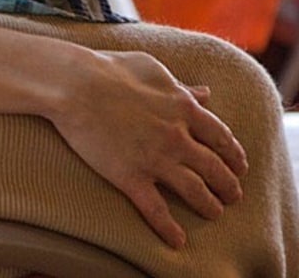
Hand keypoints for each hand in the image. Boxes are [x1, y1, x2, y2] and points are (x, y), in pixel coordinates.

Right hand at [48, 50, 246, 247]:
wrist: (73, 84)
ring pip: (195, 191)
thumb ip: (181, 85)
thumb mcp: (152, 69)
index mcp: (184, 109)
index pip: (222, 138)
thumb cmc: (108, 69)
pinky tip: (177, 241)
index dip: (234, 155)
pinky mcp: (129, 176)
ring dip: (209, 206)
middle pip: (215, 168)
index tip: (238, 166)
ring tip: (214, 213)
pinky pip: (156, 209)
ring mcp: (155, 159)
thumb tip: (205, 93)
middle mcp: (177, 137)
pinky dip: (169, 228)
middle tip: (232, 196)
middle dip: (228, 185)